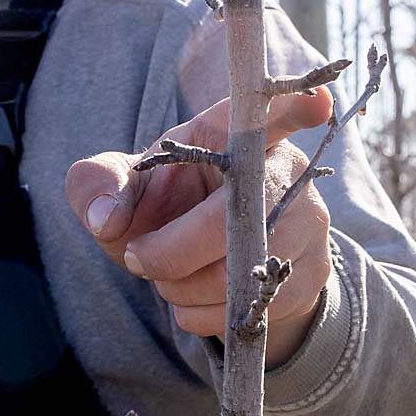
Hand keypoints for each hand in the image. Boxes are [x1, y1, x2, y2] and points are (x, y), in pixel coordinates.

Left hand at [65, 89, 333, 367]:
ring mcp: (309, 223)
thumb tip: (105, 218)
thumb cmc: (166, 204)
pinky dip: (204, 314)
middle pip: (234, 217)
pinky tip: (194, 299)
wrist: (201, 261)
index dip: (294, 106)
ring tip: (170, 276)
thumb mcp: (126, 185)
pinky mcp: (313, 274)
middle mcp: (286, 170)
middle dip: (172, 251)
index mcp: (234, 132)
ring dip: (183, 287)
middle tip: (138, 257)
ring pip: (240, 271)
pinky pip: (251, 306)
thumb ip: (97, 184)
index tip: (319, 100)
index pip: (268, 114)